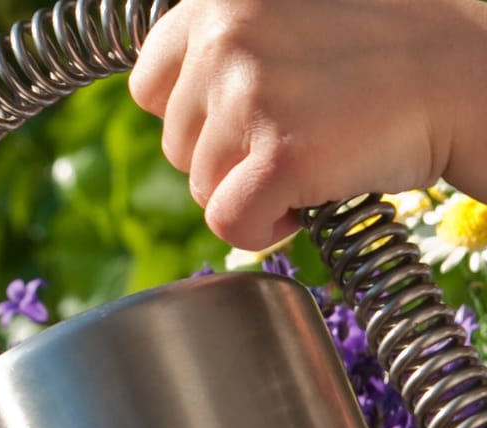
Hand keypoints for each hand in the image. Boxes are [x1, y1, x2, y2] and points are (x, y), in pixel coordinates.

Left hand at [129, 0, 486, 250]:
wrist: (469, 73)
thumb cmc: (383, 54)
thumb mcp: (287, 19)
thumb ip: (226, 50)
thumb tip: (176, 109)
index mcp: (217, 1)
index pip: (148, 87)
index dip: (196, 119)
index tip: (247, 121)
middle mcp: (223, 38)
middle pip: (175, 145)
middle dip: (229, 156)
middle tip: (301, 132)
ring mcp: (247, 95)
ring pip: (201, 188)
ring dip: (253, 189)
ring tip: (317, 152)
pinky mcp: (275, 156)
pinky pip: (229, 224)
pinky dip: (265, 231)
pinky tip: (307, 200)